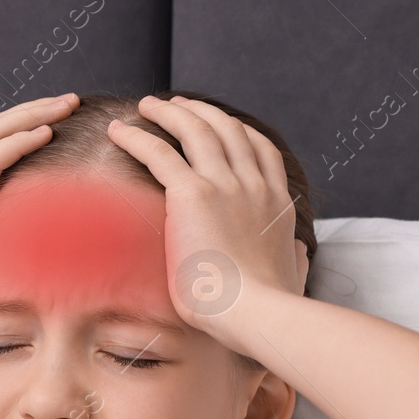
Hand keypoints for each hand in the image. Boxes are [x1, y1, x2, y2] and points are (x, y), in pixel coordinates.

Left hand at [105, 95, 308, 350]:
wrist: (255, 313)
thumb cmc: (268, 310)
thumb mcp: (293, 274)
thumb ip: (295, 258)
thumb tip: (299, 251)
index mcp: (276, 203)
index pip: (261, 151)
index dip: (239, 131)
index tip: (221, 124)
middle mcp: (253, 184)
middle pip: (228, 129)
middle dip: (202, 111)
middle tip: (179, 104)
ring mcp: (225, 185)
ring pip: (195, 130)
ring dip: (169, 112)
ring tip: (148, 106)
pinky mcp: (192, 195)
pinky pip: (159, 153)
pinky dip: (137, 138)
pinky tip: (119, 132)